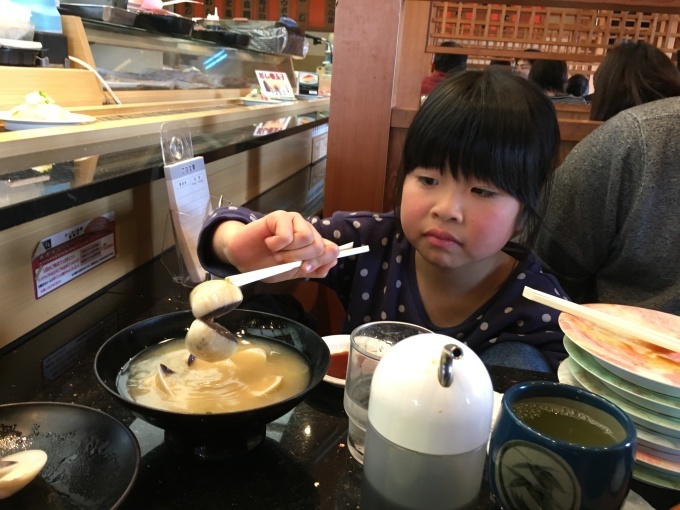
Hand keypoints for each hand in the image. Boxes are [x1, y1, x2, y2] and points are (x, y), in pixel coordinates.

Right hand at [212, 211, 339, 280]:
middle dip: (299, 259)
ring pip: (306, 238)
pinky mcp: (280, 216)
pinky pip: (287, 235)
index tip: (305, 269)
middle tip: (282, 260)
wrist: (243, 259)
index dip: (321, 261)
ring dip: (288, 252)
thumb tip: (334, 260)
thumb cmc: (267, 264)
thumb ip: (315, 268)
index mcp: (313, 244)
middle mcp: (307, 230)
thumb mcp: (294, 272)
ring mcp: (294, 221)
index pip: (332, 250)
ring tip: (275, 251)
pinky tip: (268, 241)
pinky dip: (276, 244)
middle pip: (319, 246)